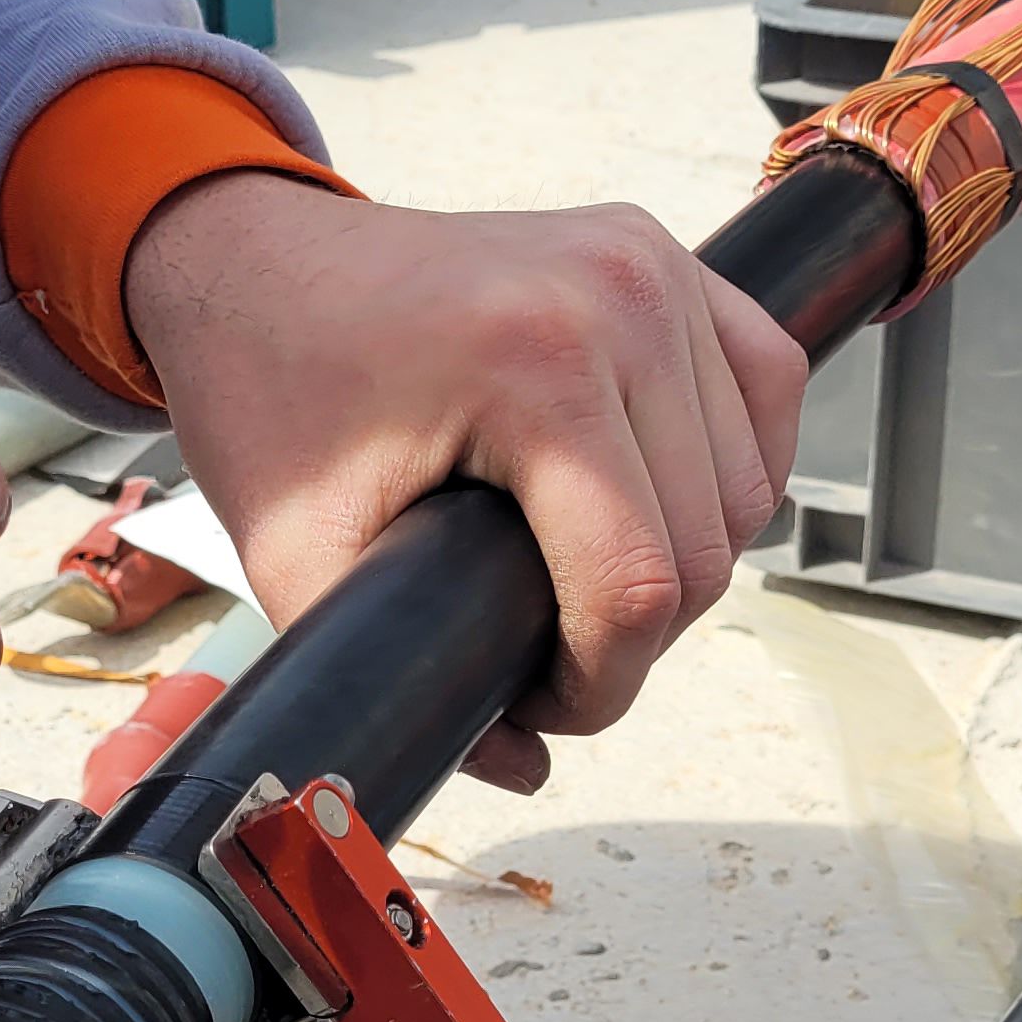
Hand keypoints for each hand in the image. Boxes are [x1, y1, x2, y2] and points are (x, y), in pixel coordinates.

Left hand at [124, 175, 802, 791]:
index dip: (600, 687)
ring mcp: (653, 266)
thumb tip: (527, 765)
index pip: (639, 584)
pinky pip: (765, 387)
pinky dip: (731, 465)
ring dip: (684, 560)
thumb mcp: (299, 558)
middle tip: (545, 652)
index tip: (540, 705)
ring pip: (746, 486)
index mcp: (532, 365)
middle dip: (634, 639)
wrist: (257, 263)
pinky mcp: (668, 256)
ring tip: (584, 577)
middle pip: (705, 550)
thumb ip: (397, 677)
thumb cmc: (269, 395)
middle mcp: (618, 299)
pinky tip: (659, 500)